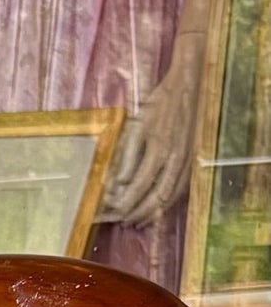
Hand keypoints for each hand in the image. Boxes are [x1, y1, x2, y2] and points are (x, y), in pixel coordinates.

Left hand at [101, 58, 203, 226]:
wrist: (189, 84)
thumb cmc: (161, 103)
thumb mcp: (138, 125)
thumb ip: (127, 156)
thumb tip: (117, 185)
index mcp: (158, 150)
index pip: (138, 188)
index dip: (125, 204)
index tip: (112, 213)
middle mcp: (175, 160)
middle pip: (155, 199)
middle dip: (137, 213)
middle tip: (122, 221)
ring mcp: (187, 161)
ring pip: (170, 198)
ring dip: (153, 213)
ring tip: (137, 221)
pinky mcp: (194, 159)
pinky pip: (181, 189)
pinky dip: (168, 203)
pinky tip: (157, 207)